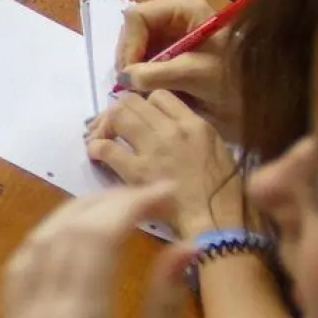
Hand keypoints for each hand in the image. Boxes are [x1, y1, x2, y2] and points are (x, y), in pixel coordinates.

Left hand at [3, 184, 192, 317]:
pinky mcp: (9, 317)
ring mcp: (17, 311)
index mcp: (78, 317)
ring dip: (76, 214)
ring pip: (38, 241)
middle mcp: (39, 306)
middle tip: (150, 195)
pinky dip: (48, 238)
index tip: (168, 189)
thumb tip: (187, 247)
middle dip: (109, 203)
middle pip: (67, 232)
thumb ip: (164, 304)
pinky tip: (70, 235)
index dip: (133, 204)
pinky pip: (20, 264)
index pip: (99, 237)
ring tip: (116, 205)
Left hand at [86, 91, 242, 237]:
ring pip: (118, 115)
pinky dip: (97, 147)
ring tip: (102, 137)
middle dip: (119, 110)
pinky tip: (96, 154)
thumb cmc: (221, 191)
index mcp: (195, 124)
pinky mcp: (137, 170)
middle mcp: (172, 130)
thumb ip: (191, 132)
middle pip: (132, 101)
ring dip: (105, 124)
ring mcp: (154, 148)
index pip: (159, 96)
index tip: (140, 117)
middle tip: (114, 126)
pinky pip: (107, 147)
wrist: (216, 221)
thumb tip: (166, 123)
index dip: (145, 104)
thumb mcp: (216, 150)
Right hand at [114, 0, 233, 124]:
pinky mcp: (173, 48)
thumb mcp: (194, 74)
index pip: (137, 17)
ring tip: (140, 88)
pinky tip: (148, 87)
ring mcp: (172, 30)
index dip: (129, 44)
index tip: (129, 73)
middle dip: (130, 56)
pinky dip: (143, 72)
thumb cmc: (234, 77)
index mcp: (182, 7)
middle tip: (131, 85)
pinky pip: (146, 55)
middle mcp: (174, 13)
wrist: (264, 93)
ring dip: (135, 66)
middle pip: (134, 30)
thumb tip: (123, 78)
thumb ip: (156, 74)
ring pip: (137, 44)